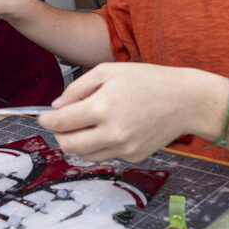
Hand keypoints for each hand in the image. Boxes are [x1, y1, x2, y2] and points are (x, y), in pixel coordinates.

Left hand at [38, 62, 216, 161]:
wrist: (185, 100)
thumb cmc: (148, 80)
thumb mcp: (109, 71)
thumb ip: (78, 88)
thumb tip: (57, 106)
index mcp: (103, 108)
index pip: (61, 123)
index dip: (47, 121)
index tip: (43, 117)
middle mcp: (112, 133)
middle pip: (68, 145)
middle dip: (59, 135)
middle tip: (62, 123)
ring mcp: (124, 148)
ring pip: (84, 155)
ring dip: (77, 142)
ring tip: (85, 125)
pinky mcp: (134, 157)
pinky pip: (106, 155)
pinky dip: (99, 145)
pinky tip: (110, 129)